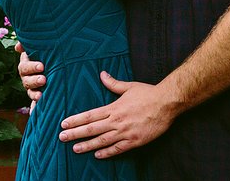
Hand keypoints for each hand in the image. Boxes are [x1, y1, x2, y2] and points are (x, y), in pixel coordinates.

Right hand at [16, 41, 45, 101]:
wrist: (58, 67)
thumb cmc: (48, 54)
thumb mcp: (42, 48)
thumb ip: (30, 45)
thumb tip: (18, 46)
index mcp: (26, 64)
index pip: (25, 66)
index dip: (32, 67)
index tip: (42, 66)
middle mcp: (27, 76)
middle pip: (26, 80)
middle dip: (34, 80)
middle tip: (44, 79)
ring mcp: (31, 86)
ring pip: (30, 90)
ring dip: (34, 93)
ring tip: (41, 94)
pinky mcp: (36, 95)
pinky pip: (33, 100)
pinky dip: (34, 102)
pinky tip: (39, 102)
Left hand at [58, 72, 177, 158]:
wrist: (167, 103)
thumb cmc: (148, 93)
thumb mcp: (129, 86)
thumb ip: (113, 83)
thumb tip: (102, 74)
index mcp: (114, 108)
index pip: (90, 115)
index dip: (76, 120)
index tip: (64, 124)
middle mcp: (117, 121)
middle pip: (92, 129)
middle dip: (75, 134)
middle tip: (62, 138)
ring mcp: (125, 133)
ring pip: (102, 141)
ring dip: (87, 145)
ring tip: (75, 149)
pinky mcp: (134, 141)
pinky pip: (118, 149)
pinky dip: (107, 153)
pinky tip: (97, 155)